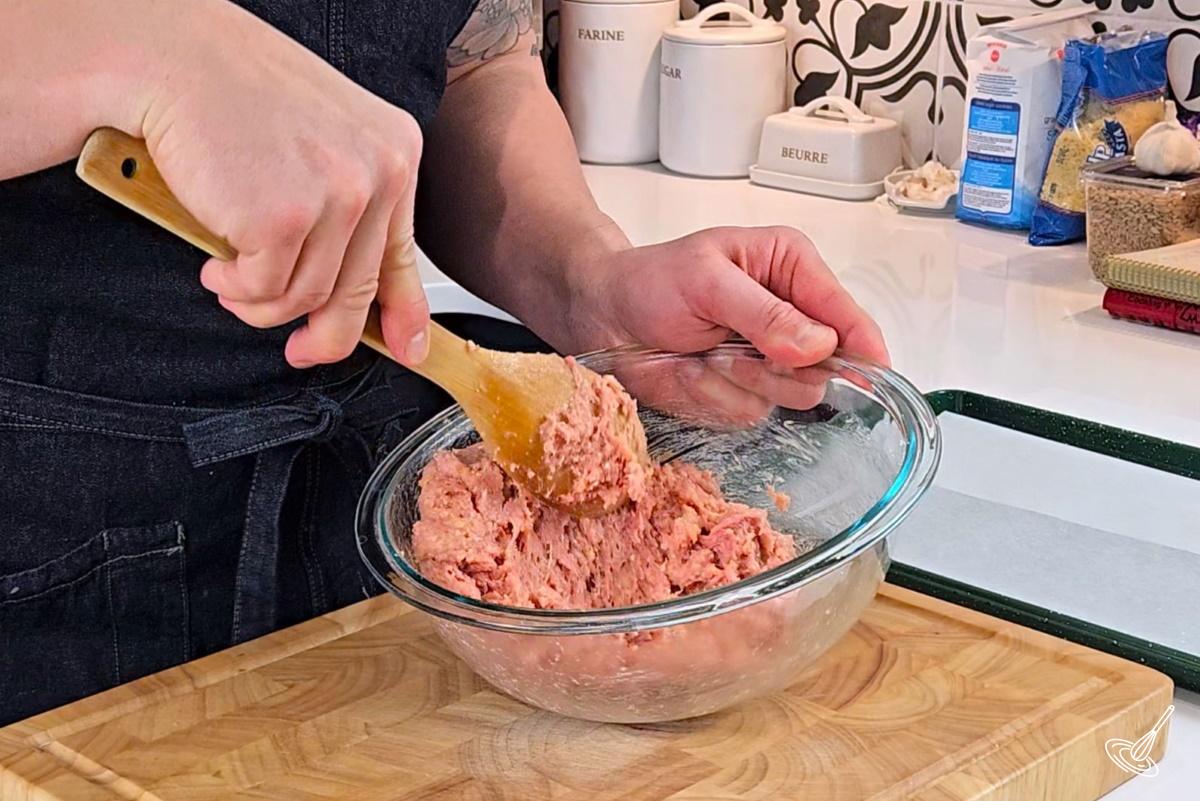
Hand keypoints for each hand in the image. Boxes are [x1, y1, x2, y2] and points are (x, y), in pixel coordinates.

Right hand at [133, 1, 427, 366]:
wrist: (174, 59)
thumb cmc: (235, 97)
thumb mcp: (323, 145)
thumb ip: (351, 212)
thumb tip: (368, 295)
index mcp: (395, 153)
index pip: (404, 255)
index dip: (404, 313)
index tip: (405, 347)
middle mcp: (379, 174)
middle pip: (357, 292)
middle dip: (325, 336)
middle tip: (301, 351)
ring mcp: (336, 196)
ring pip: (306, 298)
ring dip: (260, 304)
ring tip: (230, 278)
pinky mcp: (284, 218)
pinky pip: (263, 290)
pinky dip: (233, 287)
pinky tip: (216, 264)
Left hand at [580, 225, 887, 366]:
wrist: (603, 316)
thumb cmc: (650, 282)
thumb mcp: (705, 281)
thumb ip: (763, 312)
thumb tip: (817, 344)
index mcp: (791, 268)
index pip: (844, 312)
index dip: (860, 342)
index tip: (870, 367)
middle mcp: (791, 315)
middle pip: (826, 365)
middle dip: (775, 364)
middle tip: (726, 347)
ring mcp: (770, 359)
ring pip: (789, 395)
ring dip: (739, 380)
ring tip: (703, 352)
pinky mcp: (745, 392)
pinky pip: (749, 412)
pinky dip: (715, 396)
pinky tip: (691, 371)